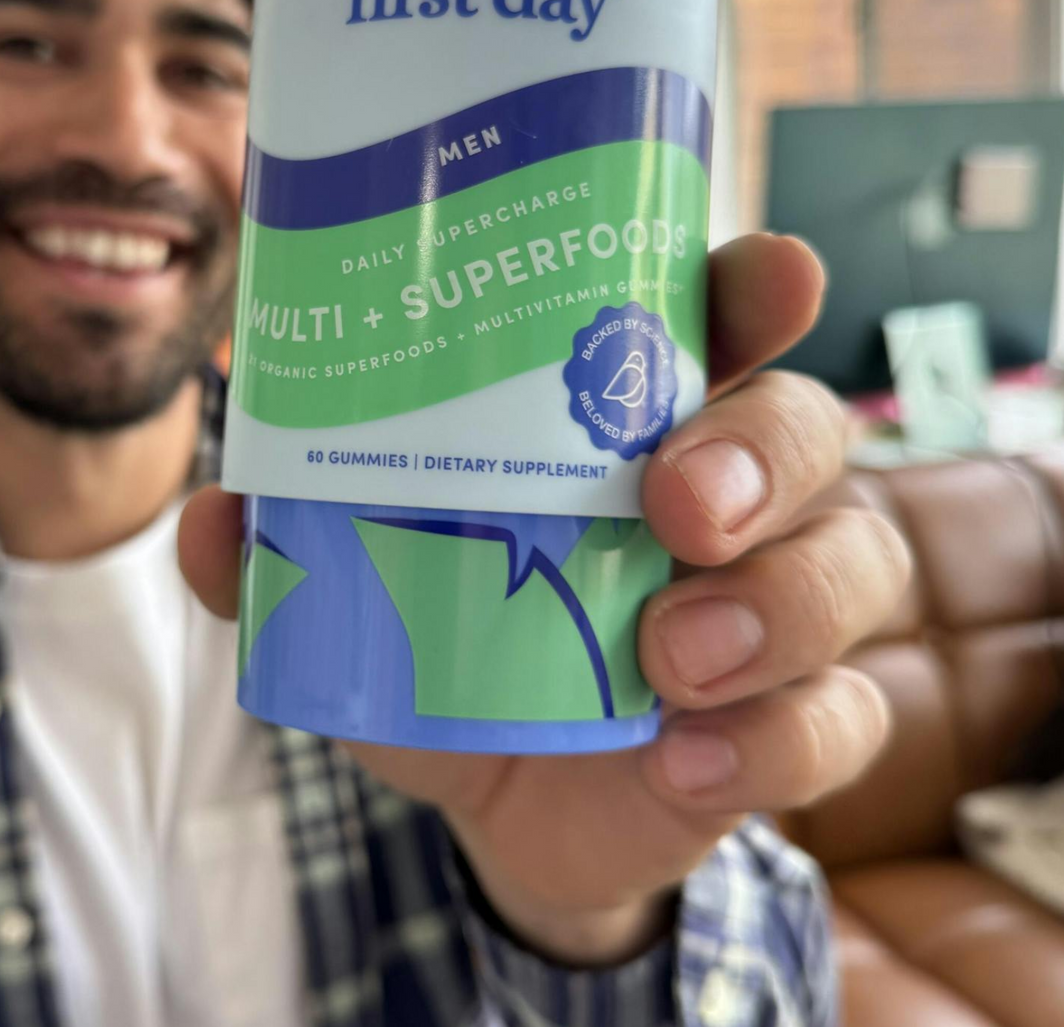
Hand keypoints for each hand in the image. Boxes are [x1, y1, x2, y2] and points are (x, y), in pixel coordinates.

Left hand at [179, 234, 909, 966]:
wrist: (500, 790)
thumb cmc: (447, 639)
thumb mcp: (362, 588)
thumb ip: (288, 548)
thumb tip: (213, 518)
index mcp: (631, 419)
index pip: (720, 322)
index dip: (759, 287)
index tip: (773, 274)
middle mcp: (728, 491)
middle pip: (804, 427)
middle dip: (759, 452)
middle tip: (674, 500)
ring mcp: (773, 604)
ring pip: (850, 563)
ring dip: (773, 603)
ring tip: (668, 654)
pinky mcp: (786, 721)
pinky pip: (836, 719)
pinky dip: (772, 739)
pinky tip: (681, 759)